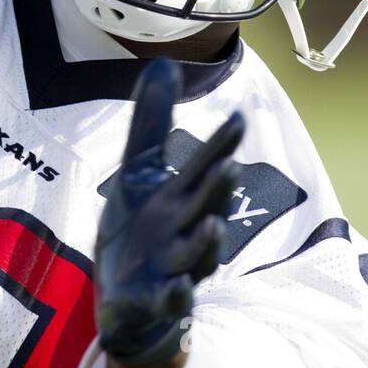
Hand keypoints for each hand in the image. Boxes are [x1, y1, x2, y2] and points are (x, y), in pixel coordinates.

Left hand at [95, 58, 244, 366]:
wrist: (128, 302)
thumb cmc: (140, 232)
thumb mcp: (137, 172)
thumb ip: (150, 123)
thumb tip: (162, 62)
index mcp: (181, 198)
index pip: (204, 167)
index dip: (221, 145)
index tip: (238, 118)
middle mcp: (185, 232)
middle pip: (206, 208)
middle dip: (218, 190)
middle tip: (230, 167)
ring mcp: (175, 270)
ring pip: (197, 257)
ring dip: (206, 243)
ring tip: (212, 224)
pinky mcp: (157, 305)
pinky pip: (171, 303)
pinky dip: (175, 297)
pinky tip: (176, 287)